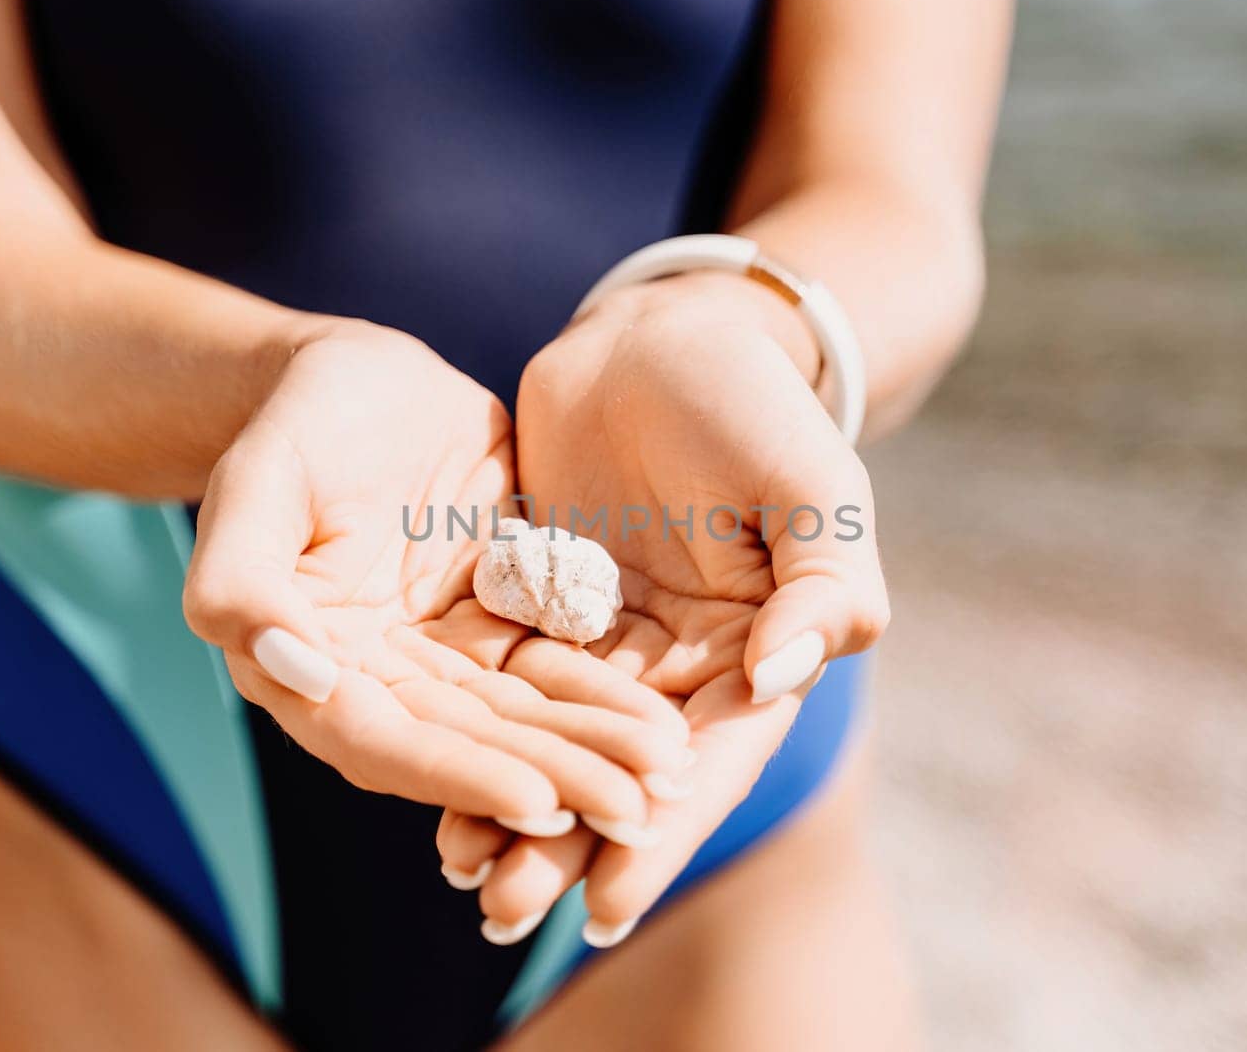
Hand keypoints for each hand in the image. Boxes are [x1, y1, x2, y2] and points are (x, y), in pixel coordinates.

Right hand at [182, 322, 690, 830]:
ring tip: (667, 770)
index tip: (538, 804)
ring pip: (524, 715)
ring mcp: (447, 654)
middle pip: (471, 746)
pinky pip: (558, 663)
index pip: (385, 742)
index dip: (459, 776)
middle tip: (636, 812)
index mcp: (309, 670)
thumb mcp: (255, 482)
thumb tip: (289, 671)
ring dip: (594, 748)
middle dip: (554, 780)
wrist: (361, 379)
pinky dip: (607, 692)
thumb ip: (240, 578)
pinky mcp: (502, 619)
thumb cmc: (293, 424)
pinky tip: (666, 717)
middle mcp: (382, 681)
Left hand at [437, 274, 889, 942]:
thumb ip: (823, 583)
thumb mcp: (811, 483)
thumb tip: (783, 676)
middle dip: (568, 843)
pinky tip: (422, 768)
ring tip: (458, 866)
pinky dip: (474, 724)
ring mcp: (609, 637)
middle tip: (503, 910)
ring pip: (556, 737)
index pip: (709, 761)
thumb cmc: (754, 403)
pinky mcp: (544, 601)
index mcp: (755, 654)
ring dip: (512, 802)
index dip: (662, 834)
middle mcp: (681, 664)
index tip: (609, 903)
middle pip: (620, 771)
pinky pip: (505, 676)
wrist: (665, 336)